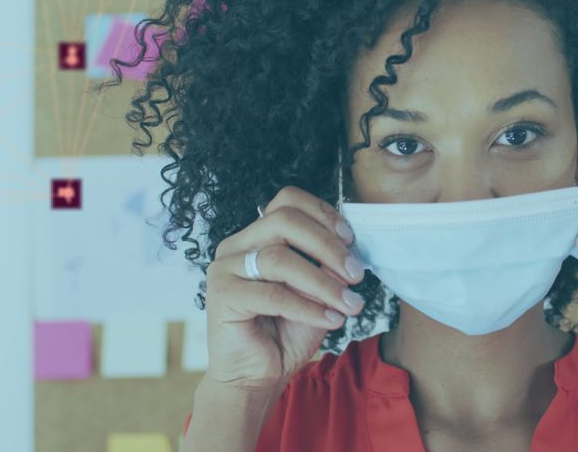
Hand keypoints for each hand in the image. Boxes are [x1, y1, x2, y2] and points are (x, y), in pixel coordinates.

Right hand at [202, 186, 365, 392]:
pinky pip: (272, 294)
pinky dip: (308, 307)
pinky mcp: (221, 297)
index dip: (323, 214)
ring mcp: (224, 268)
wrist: (257, 377)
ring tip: (349, 304)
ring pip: (279, 258)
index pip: (287, 201)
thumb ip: (328, 268)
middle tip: (356, 274)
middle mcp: (236, 245)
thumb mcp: (317, 293)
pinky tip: (331, 320)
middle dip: (327, 246)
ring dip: (323, 282)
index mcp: (257, 235)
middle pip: (284, 220)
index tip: (351, 240)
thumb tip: (349, 251)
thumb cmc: (286, 332)